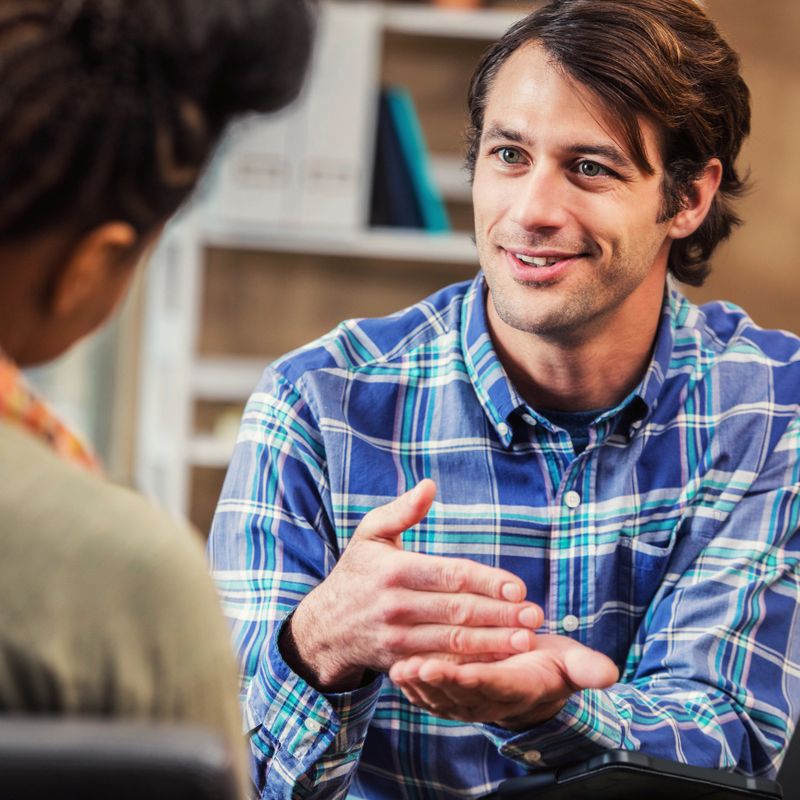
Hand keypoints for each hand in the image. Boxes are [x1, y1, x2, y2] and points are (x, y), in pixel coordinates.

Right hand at [282, 480, 543, 691]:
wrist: (325, 626)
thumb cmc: (357, 573)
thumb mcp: (369, 535)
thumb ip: (401, 511)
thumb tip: (430, 486)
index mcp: (395, 571)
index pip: (449, 576)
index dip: (486, 582)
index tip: (518, 587)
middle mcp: (397, 607)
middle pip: (457, 611)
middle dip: (499, 615)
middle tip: (535, 616)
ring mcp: (398, 640)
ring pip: (453, 643)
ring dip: (493, 643)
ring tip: (526, 641)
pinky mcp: (401, 663)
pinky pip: (442, 664)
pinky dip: (471, 665)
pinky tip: (499, 661)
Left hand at [388, 634, 618, 727]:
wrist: (532, 677)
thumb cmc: (548, 663)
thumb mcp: (571, 663)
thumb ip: (586, 669)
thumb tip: (610, 675)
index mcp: (516, 688)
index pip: (491, 685)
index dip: (470, 679)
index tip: (451, 668)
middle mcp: (488, 700)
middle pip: (458, 693)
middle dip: (436, 682)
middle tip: (415, 667)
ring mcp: (466, 702)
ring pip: (439, 697)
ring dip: (418, 685)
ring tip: (400, 668)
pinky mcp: (451, 697)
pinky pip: (430, 696)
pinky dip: (413, 687)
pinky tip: (397, 670)